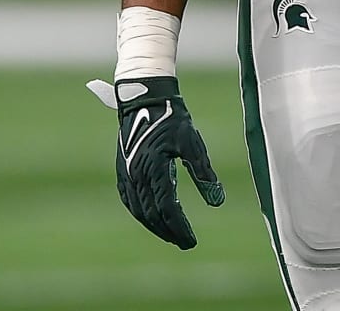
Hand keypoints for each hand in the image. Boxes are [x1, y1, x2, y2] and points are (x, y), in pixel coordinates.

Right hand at [88, 76, 224, 248]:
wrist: (145, 97)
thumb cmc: (172, 117)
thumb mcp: (192, 142)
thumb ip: (203, 172)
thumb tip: (217, 201)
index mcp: (155, 168)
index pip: (167, 209)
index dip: (179, 228)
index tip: (191, 241)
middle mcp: (137, 174)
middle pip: (151, 214)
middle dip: (168, 231)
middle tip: (184, 242)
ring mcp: (126, 172)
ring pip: (138, 210)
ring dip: (154, 225)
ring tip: (170, 234)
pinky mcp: (122, 169)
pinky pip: (129, 199)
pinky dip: (140, 213)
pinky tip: (150, 217)